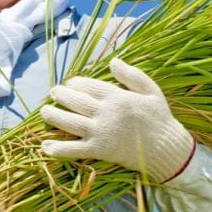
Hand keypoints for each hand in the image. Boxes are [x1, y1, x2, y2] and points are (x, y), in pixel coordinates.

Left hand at [40, 58, 194, 182]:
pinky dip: (59, 149)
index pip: (88, 86)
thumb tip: (113, 60)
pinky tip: (46, 147)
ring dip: (53, 117)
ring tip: (44, 111)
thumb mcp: (152, 91)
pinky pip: (75, 149)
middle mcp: (105, 113)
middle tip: (53, 93)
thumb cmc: (160, 118)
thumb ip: (132, 75)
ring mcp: (101, 132)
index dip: (75, 83)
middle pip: (75, 101)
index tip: (69, 83)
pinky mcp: (99, 150)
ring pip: (70, 122)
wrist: (167, 149)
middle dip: (60, 96)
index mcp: (117, 97)